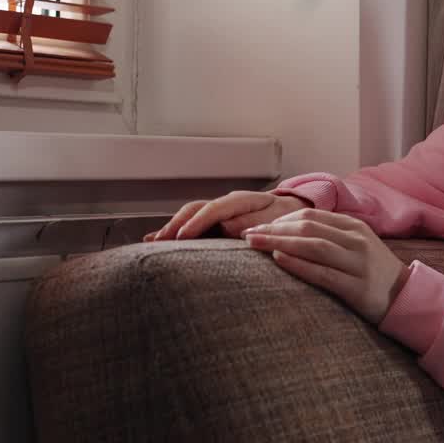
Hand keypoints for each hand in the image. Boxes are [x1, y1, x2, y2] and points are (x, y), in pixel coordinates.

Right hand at [143, 190, 310, 241]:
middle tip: (158, 241)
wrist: (291, 212)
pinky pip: (192, 223)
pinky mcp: (216, 222)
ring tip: (152, 242)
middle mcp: (226, 203)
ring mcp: (219, 211)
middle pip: (195, 209)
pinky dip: (176, 231)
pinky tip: (158, 240)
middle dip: (175, 224)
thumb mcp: (275, 220)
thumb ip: (252, 223)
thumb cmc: (284, 218)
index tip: (182, 237)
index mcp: (241, 201)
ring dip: (171, 227)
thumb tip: (225, 227)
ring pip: (190, 215)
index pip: (214, 209)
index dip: (197, 222)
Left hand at [242, 207, 408, 324]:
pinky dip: (298, 264)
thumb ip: (329, 235)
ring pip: (312, 246)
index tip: (257, 227)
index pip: (310, 216)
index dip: (280, 219)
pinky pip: (322, 273)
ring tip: (253, 244)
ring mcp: (357, 263)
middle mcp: (356, 240)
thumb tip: (288, 231)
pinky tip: (278, 260)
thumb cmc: (372, 272)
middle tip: (247, 234)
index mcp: (353, 227)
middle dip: (273, 229)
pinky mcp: (356, 287)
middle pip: (307, 227)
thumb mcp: (355, 245)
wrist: (405, 298)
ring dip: (278, 242)